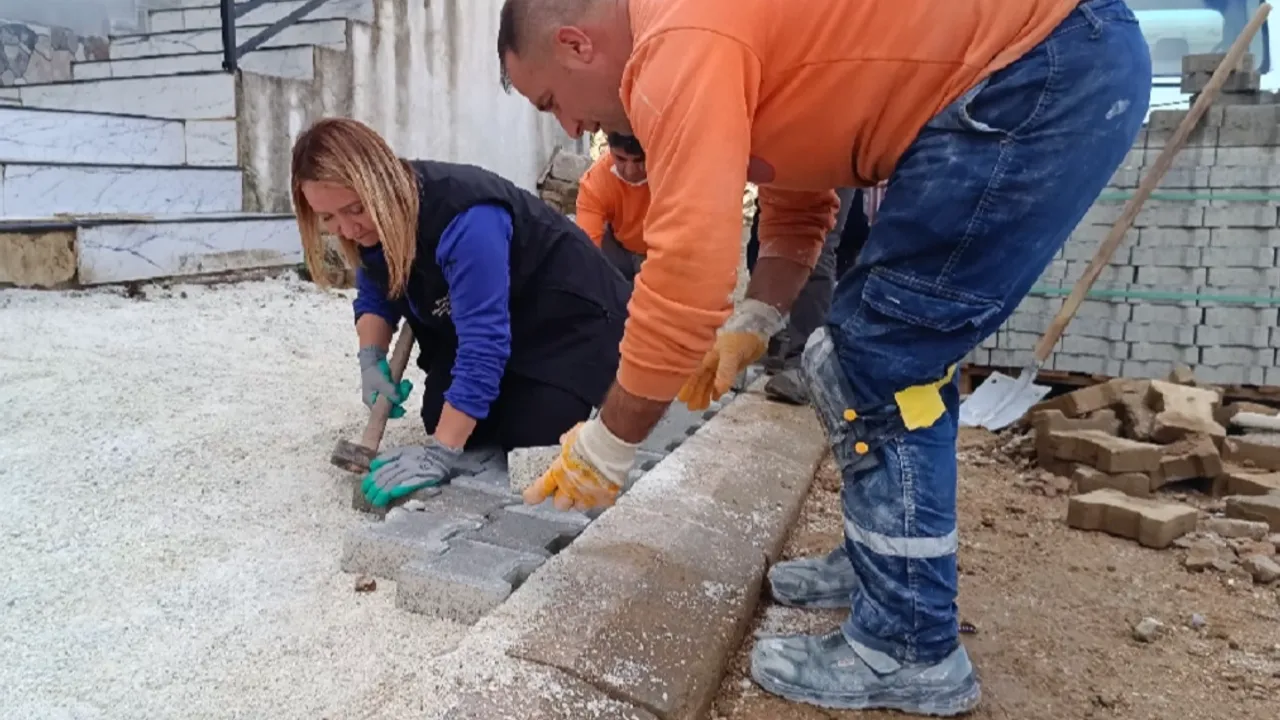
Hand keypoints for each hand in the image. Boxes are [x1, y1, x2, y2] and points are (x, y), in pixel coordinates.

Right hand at [358, 345, 412, 418]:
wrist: (372, 358)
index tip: (403, 410)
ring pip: (394, 398)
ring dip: (402, 391)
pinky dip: (400, 388)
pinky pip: (395, 391)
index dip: (393, 413)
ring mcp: (380, 393)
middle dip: (400, 397)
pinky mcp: (385, 388)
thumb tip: (399, 400)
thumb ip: (390, 392)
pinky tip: (405, 383)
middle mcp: (374, 399)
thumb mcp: (382, 382)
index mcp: (370, 401)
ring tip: (408, 383)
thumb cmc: (374, 372)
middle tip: (407, 387)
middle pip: (390, 405)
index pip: (382, 412)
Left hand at [361, 439, 461, 506]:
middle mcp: (405, 462)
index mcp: (399, 455)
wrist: (442, 455)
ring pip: (394, 481)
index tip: (365, 488)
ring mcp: (414, 469)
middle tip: (369, 498)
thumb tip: (372, 466)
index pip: (380, 468)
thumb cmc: (422, 456)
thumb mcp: (404, 451)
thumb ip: (388, 457)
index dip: (371, 479)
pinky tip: (393, 494)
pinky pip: (410, 483)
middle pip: (385, 476)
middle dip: (375, 488)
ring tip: (377, 501)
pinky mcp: (423, 477)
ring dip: (383, 492)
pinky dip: (400, 488)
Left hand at [523, 417, 637, 510]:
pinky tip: (603, 489)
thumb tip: (565, 440)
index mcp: (559, 472)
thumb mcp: (573, 435)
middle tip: (564, 491)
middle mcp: (572, 486)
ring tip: (584, 491)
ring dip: (580, 500)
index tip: (530, 497)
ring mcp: (589, 494)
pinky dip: (600, 497)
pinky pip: (600, 503)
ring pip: (580, 506)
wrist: (611, 443)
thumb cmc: (592, 438)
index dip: (533, 495)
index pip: (540, 489)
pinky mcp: (605, 496)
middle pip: (560, 504)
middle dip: (561, 499)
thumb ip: (567, 442)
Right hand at [677, 298, 783, 409]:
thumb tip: (719, 390)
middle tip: (690, 408)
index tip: (682, 398)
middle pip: (698, 379)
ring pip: (708, 380)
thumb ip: (725, 371)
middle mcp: (708, 359)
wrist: (757, 329)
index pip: (692, 373)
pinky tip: (715, 397)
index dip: (686, 385)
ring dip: (704, 393)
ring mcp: (718, 363)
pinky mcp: (728, 366)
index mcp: (704, 355)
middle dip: (694, 392)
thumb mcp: (731, 353)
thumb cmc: (740, 338)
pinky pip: (718, 379)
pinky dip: (715, 389)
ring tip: (701, 407)